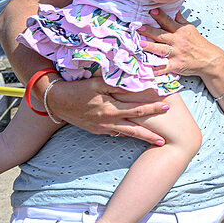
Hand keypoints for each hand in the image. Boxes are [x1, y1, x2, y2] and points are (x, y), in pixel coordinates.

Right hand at [45, 76, 170, 145]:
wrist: (56, 100)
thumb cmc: (78, 88)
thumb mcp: (98, 82)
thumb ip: (118, 83)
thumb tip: (137, 81)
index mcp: (110, 109)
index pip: (137, 110)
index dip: (153, 109)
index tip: (167, 107)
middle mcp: (107, 122)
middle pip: (134, 129)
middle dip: (150, 134)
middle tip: (164, 140)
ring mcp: (101, 128)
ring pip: (125, 134)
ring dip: (139, 137)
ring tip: (154, 141)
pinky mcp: (95, 130)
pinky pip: (114, 133)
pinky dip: (124, 134)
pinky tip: (132, 134)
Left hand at [141, 8, 223, 76]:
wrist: (209, 59)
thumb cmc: (199, 44)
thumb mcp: (191, 29)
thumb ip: (180, 20)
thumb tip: (173, 9)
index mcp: (181, 31)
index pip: (169, 22)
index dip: (160, 16)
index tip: (152, 11)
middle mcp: (178, 41)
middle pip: (161, 35)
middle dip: (150, 31)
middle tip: (139, 27)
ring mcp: (176, 54)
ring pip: (161, 49)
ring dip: (150, 47)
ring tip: (140, 44)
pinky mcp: (176, 65)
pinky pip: (164, 67)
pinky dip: (156, 69)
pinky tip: (148, 69)